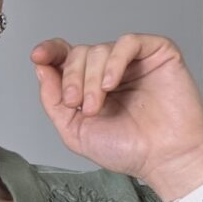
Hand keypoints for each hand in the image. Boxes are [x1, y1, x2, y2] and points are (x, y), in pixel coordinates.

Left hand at [30, 32, 202, 195]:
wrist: (164, 159)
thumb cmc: (129, 150)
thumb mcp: (76, 132)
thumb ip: (53, 101)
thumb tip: (41, 68)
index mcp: (91, 85)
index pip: (66, 56)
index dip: (50, 51)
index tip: (38, 56)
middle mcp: (111, 70)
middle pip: (80, 53)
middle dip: (73, 78)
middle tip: (80, 105)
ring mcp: (135, 61)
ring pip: (101, 48)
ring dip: (92, 78)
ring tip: (98, 105)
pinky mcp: (158, 54)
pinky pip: (129, 42)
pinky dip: (114, 61)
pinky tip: (111, 84)